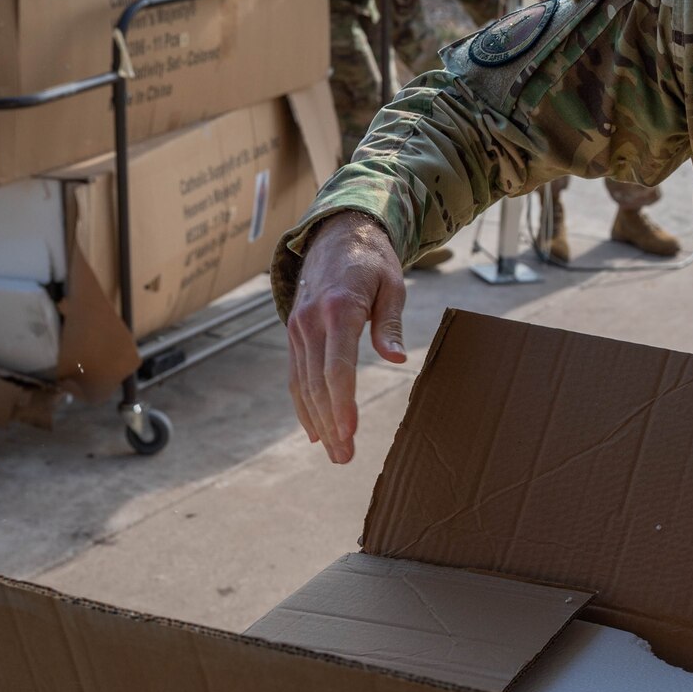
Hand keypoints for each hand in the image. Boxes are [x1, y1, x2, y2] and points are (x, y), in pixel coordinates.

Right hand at [285, 211, 407, 462]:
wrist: (336, 233)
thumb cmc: (373, 261)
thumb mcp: (392, 286)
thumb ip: (392, 324)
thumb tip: (398, 358)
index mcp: (339, 309)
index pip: (337, 368)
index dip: (342, 404)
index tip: (349, 433)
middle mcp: (311, 322)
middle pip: (318, 384)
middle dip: (331, 424)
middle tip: (345, 458)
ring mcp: (298, 328)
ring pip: (304, 384)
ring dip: (317, 421)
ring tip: (334, 452)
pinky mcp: (295, 332)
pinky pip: (297, 374)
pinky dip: (303, 404)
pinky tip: (314, 429)